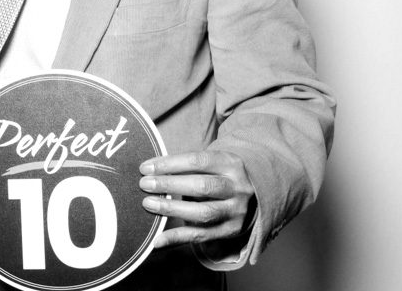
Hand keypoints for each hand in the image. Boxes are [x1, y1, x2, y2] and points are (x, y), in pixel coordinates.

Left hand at [138, 150, 256, 248]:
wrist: (257, 195)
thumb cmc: (221, 175)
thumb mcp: (214, 163)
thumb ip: (188, 166)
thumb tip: (151, 170)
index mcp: (231, 164)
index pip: (198, 161)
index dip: (169, 164)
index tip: (145, 167)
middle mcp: (237, 188)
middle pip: (202, 186)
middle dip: (169, 185)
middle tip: (144, 184)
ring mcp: (236, 211)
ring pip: (203, 212)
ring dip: (172, 209)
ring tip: (148, 203)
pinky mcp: (230, 231)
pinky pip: (201, 236)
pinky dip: (177, 238)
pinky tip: (158, 240)